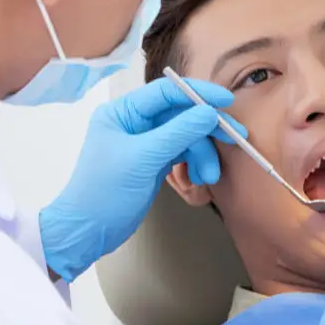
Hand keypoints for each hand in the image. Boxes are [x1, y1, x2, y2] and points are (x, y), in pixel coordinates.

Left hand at [37, 76, 240, 281]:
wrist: (89, 231)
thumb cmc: (104, 193)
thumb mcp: (143, 159)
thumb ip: (177, 133)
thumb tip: (209, 113)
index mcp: (123, 112)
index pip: (166, 92)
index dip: (197, 93)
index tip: (225, 101)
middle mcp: (134, 122)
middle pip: (180, 115)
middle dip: (206, 129)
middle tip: (235, 138)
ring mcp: (145, 143)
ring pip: (185, 137)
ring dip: (203, 154)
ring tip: (209, 176)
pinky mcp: (153, 162)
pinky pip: (182, 154)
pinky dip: (195, 164)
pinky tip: (201, 179)